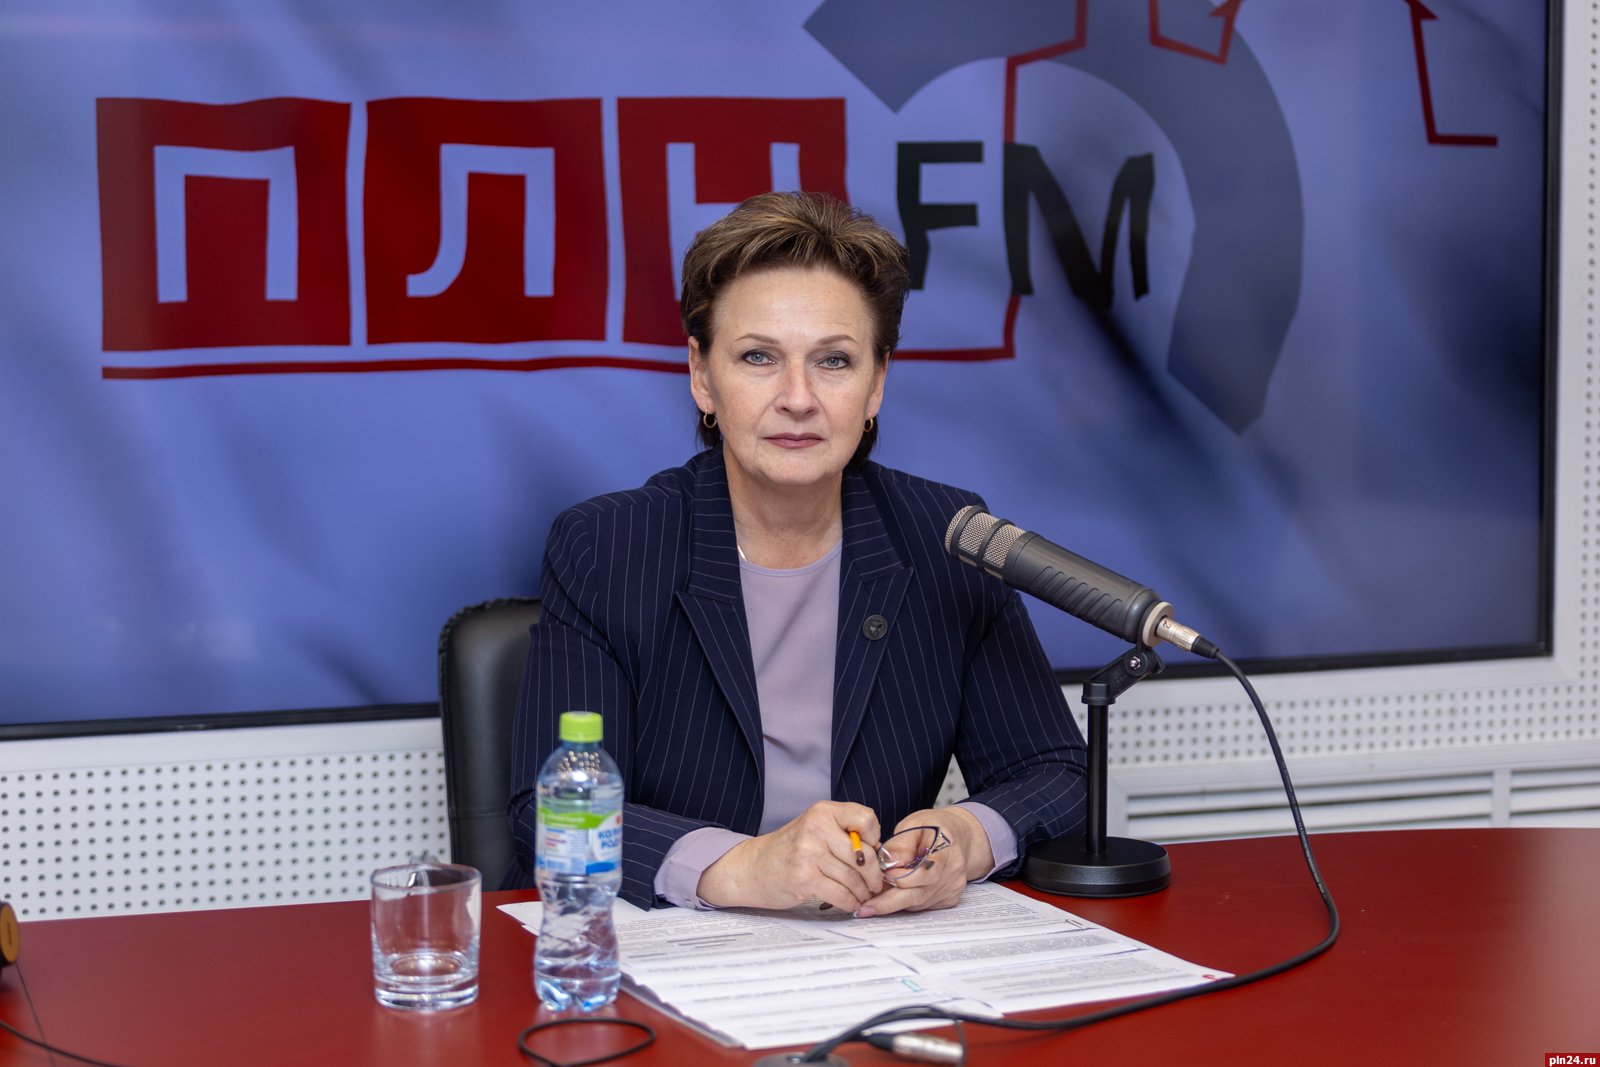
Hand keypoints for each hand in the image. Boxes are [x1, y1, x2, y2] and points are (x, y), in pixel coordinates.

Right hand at [696, 801, 884, 911]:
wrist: (752, 867)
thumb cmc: (789, 850)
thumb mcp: (815, 827)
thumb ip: (844, 833)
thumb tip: (881, 855)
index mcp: (823, 811)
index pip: (866, 819)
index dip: (874, 839)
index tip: (871, 852)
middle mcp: (817, 827)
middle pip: (864, 855)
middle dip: (874, 875)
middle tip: (874, 885)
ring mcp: (809, 853)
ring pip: (854, 878)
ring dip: (862, 892)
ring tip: (862, 896)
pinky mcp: (804, 878)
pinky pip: (841, 894)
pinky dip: (849, 902)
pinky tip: (849, 903)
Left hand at [855, 806, 993, 917]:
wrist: (961, 837)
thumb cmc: (934, 828)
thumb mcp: (915, 823)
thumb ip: (901, 843)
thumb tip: (888, 863)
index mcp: (946, 851)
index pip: (925, 873)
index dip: (900, 877)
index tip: (880, 875)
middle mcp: (952, 874)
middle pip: (918, 895)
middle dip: (888, 902)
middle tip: (864, 907)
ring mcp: (952, 889)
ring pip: (917, 903)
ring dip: (894, 902)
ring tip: (871, 899)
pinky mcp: (948, 899)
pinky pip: (922, 906)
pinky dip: (906, 901)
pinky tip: (894, 894)